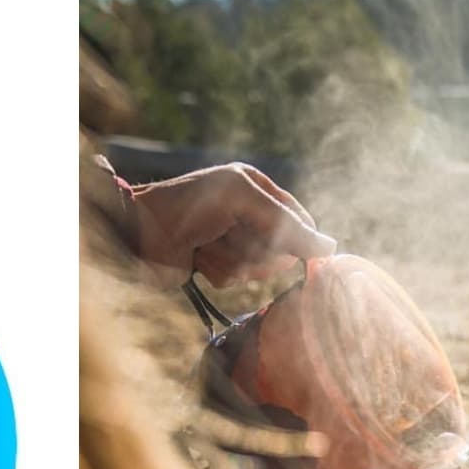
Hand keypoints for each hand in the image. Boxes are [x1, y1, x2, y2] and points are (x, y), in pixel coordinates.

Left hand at [127, 163, 336, 287]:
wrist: (136, 233)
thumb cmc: (187, 206)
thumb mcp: (242, 201)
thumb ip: (286, 223)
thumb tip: (331, 248)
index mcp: (256, 188)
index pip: (298, 218)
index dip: (300, 238)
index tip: (302, 253)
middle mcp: (247, 213)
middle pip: (281, 248)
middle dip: (256, 249)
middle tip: (230, 236)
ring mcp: (231, 240)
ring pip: (258, 268)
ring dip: (233, 260)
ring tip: (207, 245)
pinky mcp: (214, 265)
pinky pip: (234, 279)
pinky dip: (218, 271)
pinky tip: (199, 259)